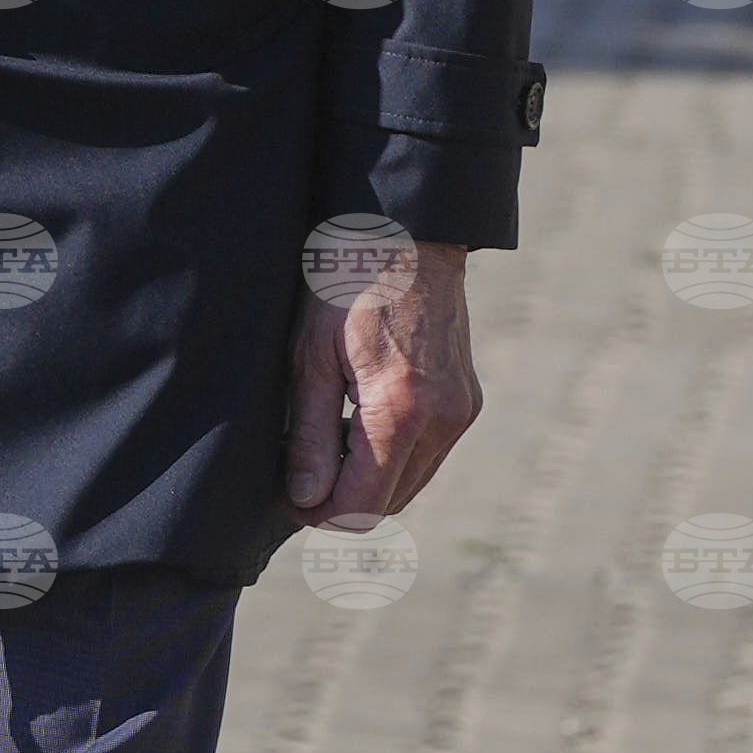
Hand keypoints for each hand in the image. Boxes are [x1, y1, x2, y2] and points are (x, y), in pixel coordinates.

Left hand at [289, 232, 482, 523]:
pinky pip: (428, 455)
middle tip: (296, 473)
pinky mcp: (467, 401)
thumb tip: (305, 499)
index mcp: (402, 412)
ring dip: (367, 482)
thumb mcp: (309, 358)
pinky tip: (355, 424)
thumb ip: (308, 435)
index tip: (285, 497)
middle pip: (390, 503)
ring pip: (411, 483)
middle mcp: (443, 420)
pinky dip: (392, 458)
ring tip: (323, 442)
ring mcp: (461, 412)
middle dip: (341, 502)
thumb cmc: (344, 288)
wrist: (404, 238)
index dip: (318, 514)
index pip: (362, 505)